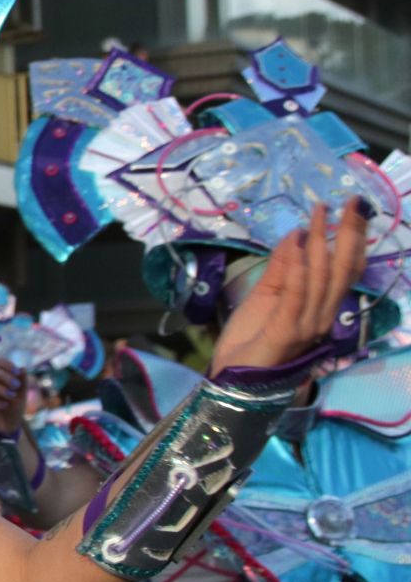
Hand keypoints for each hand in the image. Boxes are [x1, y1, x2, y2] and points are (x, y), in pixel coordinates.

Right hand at [0, 359, 25, 436]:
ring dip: (0, 389)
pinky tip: (5, 405)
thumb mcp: (22, 395)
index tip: (17, 372)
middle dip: (4, 377)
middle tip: (16, 386)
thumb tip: (22, 368)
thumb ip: (22, 382)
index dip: (5, 365)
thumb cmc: (14, 407)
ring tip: (12, 396)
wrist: (9, 427)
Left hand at [210, 199, 368, 376]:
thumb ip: (282, 268)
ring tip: (319, 215)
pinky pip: (297, 295)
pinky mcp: (287, 331)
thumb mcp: (265, 295)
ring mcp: (308, 325)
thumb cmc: (249, 340)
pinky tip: (300, 246)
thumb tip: (297, 234)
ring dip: (322, 243)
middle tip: (348, 202)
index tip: (350, 209)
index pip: (344, 271)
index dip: (350, 240)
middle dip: (347, 234)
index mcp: (320, 308)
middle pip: (342, 270)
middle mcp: (322, 316)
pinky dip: (300, 270)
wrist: (231, 378)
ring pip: (323, 278)